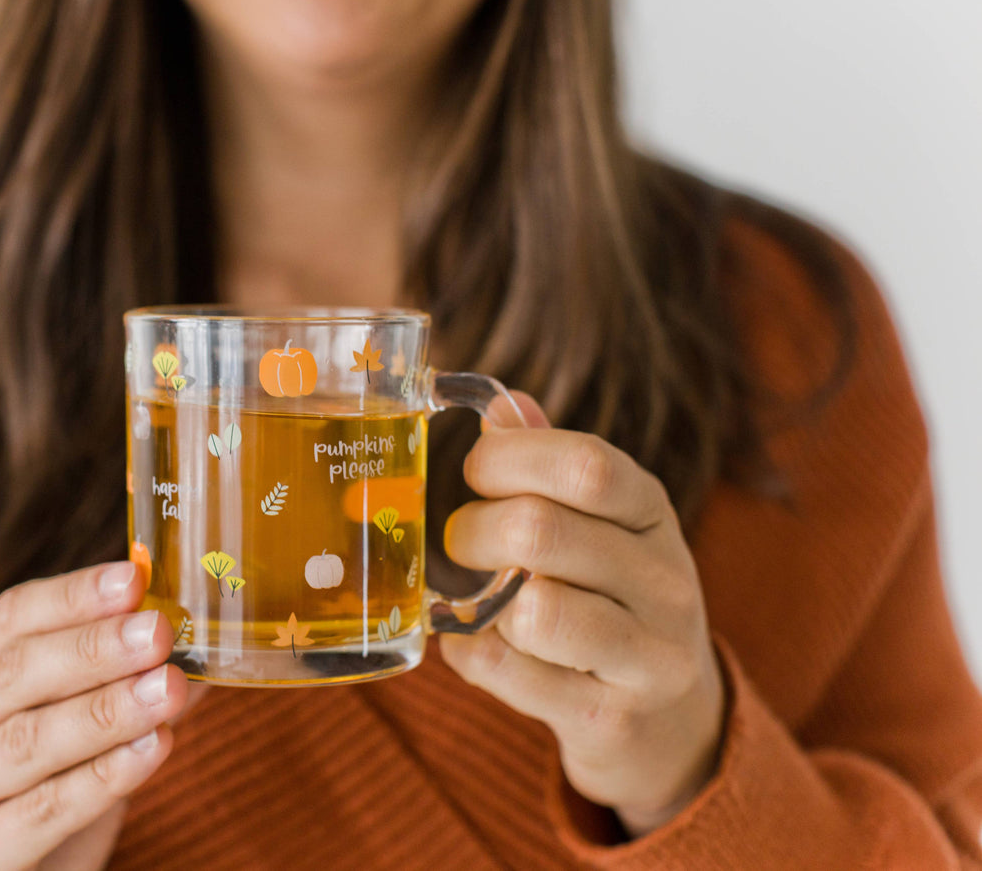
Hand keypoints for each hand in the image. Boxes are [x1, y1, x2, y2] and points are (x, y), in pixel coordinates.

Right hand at [0, 561, 189, 869]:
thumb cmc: (31, 805)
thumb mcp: (74, 739)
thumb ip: (129, 689)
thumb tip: (202, 646)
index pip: (9, 619)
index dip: (72, 596)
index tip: (133, 578)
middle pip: (11, 675)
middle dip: (91, 650)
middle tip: (157, 632)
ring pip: (24, 743)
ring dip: (103, 712)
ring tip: (166, 690)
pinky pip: (36, 814)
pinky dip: (99, 779)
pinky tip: (150, 751)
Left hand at [438, 393, 724, 837]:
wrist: (668, 721)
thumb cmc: (608, 597)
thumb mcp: (597, 522)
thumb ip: (548, 461)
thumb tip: (500, 405)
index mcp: (651, 511)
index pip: (585, 464)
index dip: (507, 459)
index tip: (474, 472)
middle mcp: (665, 579)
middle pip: (540, 532)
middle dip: (472, 532)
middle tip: (459, 541)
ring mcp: (649, 655)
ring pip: (533, 611)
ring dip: (481, 603)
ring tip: (481, 599)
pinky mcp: (613, 719)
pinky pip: (509, 674)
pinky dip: (471, 654)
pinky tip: (478, 644)